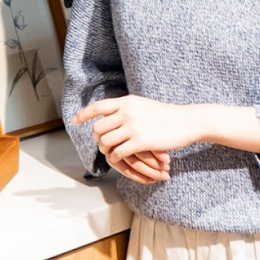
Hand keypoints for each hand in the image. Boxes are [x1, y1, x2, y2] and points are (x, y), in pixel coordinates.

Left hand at [74, 96, 200, 185]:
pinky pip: (118, 152)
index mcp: (126, 101)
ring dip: (106, 149)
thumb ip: (125, 108)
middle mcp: (127, 111)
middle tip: (102, 143)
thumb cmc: (164, 114)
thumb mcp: (142, 105)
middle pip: (98, 127)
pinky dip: (116, 157)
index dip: (84, 114)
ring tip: (112, 152)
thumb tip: (110, 113)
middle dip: (97, 137)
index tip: (74, 121)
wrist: (184, 121)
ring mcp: (133, 126)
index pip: (98, 106)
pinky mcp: (140, 141)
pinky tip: (120, 158)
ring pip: (106, 141)